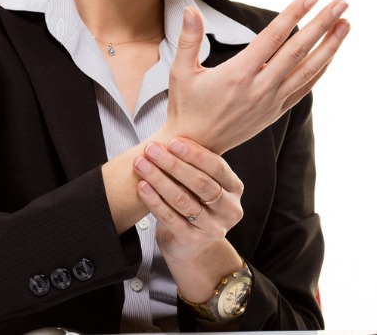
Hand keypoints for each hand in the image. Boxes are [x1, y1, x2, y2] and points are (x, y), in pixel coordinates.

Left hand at [133, 137, 243, 263]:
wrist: (190, 243)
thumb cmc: (195, 202)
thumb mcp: (203, 183)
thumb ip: (196, 163)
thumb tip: (173, 132)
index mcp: (235, 189)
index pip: (217, 167)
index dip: (194, 154)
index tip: (172, 142)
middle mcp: (229, 210)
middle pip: (200, 183)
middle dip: (173, 164)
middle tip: (151, 149)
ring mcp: (213, 228)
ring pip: (183, 200)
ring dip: (159, 179)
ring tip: (141, 164)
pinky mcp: (193, 241)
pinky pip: (170, 218)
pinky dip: (154, 200)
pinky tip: (142, 186)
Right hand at [165, 0, 348, 153]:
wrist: (195, 149)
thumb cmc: (186, 106)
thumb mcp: (180, 72)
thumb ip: (188, 39)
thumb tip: (190, 9)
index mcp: (238, 74)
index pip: (274, 37)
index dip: (295, 14)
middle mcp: (260, 88)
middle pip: (298, 50)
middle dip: (322, 24)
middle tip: (342, 2)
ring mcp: (271, 102)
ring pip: (308, 71)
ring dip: (330, 47)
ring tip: (346, 25)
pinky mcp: (275, 113)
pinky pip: (304, 88)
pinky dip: (319, 70)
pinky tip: (330, 54)